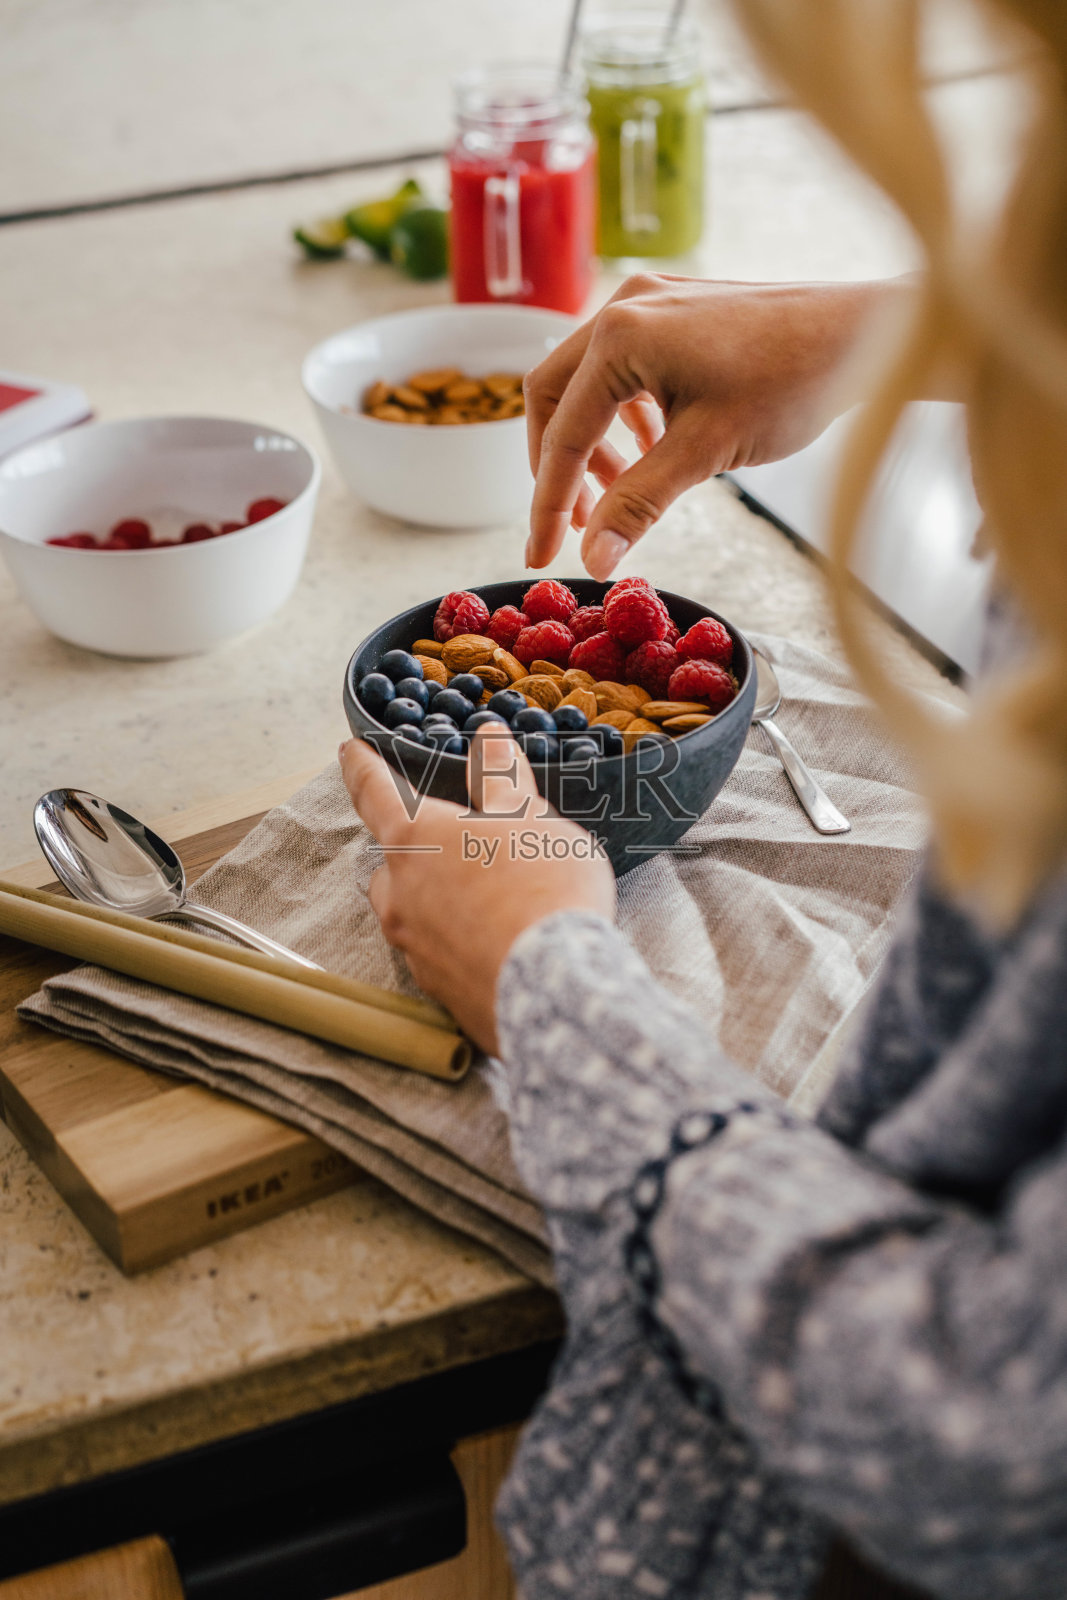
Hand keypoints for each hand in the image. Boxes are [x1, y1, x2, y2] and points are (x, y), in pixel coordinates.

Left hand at [338, 729, 615, 1054]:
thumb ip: (504, 779)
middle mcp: (400, 893)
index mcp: (415, 839)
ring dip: (437, 899)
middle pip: (392, 862)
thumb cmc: (541, 890)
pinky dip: (459, 941)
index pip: (374, 790)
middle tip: (458, 846)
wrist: (553, 986)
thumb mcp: (531, 819)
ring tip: (487, 898)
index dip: (361, 765)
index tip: (348, 751)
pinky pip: (438, 953)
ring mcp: (413, 946)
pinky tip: (497, 941)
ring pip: (412, 911)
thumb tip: (490, 738)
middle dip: (414, 852)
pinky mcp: (435, 989)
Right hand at [524, 273, 907, 578]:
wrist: (866, 333)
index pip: (562, 433)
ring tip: (617, 492)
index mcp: (620, 336)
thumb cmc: (794, 383)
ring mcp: (648, 300)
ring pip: (583, 379)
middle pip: (552, 395)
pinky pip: (620, 364)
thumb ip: (639, 503)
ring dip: (589, 441)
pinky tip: (651, 446)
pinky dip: (621, 413)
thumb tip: (592, 561)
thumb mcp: (706, 451)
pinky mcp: (674, 308)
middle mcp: (623, 305)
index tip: (540, 556)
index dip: (548, 504)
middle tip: (576, 524)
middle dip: (557, 466)